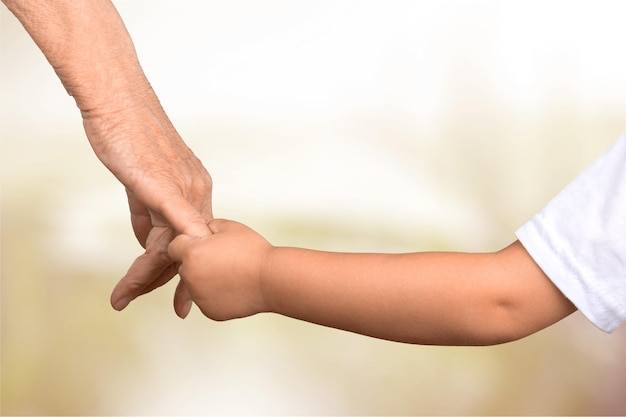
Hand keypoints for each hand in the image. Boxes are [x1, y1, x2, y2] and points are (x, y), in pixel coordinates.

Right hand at [82, 100, 212, 317]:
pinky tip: (172, 266)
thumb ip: (150, 213)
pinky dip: (171, 244)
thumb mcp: (142, 184)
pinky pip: (171, 218)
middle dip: (181, 280)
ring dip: (151, 272)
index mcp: (196, 190)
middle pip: (188, 246)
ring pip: (172, 241)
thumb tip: (148, 242)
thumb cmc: (131, 138)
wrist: (119, 101)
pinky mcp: (160, 182)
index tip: (188, 294)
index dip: (192, 267)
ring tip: (130, 296)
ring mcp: (181, 186)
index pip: (195, 239)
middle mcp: (196, 191)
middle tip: (182, 310)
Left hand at [168, 219, 271, 320]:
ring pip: (195, 285)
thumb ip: (209, 225)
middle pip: (184, 267)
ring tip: (231, 273)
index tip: (202, 245)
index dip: (188, 244)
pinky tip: (233, 287)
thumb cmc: (254, 253)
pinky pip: (206, 300)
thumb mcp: (230, 227)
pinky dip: (216, 295)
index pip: (174, 247)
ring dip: (206, 279)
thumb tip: (203, 230)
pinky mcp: (209, 311)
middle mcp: (190, 276)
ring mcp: (199, 296)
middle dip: (197, 263)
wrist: (271, 279)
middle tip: (221, 259)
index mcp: (192, 253)